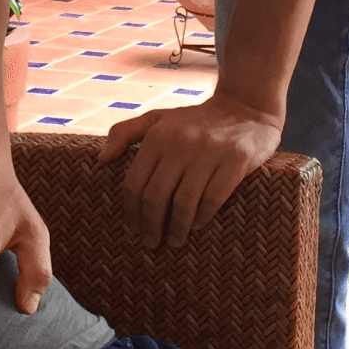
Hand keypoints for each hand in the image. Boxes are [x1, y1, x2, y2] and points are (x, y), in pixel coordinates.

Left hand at [99, 92, 282, 248]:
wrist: (246, 106)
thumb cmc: (196, 120)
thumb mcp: (159, 119)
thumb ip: (126, 133)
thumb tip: (102, 159)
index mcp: (158, 136)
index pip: (135, 182)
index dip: (132, 211)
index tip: (134, 229)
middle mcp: (181, 142)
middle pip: (156, 196)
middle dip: (151, 226)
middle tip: (152, 243)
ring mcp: (209, 151)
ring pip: (184, 202)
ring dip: (177, 228)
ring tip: (174, 241)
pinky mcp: (236, 159)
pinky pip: (213, 198)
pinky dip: (202, 217)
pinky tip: (197, 226)